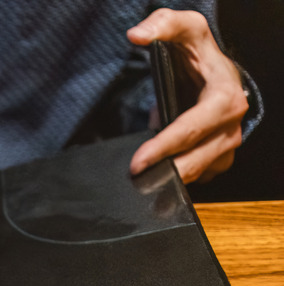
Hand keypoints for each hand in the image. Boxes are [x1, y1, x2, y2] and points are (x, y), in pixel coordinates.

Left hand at [127, 8, 248, 182]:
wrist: (213, 70)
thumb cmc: (198, 51)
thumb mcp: (184, 27)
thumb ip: (161, 25)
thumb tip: (137, 35)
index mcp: (225, 98)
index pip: (191, 129)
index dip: (163, 147)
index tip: (137, 162)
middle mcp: (231, 126)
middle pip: (195, 159)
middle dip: (164, 171)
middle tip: (134, 180)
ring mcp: (227, 145)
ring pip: (197, 172)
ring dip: (170, 178)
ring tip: (141, 181)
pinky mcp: (218, 158)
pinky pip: (198, 176)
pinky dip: (178, 178)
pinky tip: (156, 174)